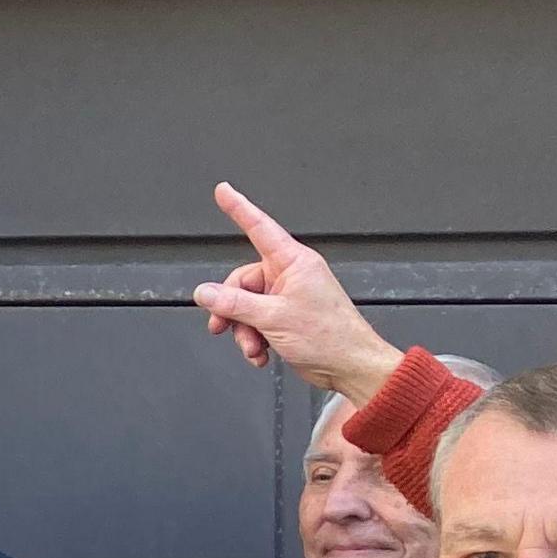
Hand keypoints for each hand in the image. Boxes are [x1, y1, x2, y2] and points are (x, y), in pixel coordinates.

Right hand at [193, 181, 403, 404]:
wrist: (351, 366)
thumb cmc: (331, 337)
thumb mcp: (272, 318)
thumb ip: (234, 304)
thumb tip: (205, 292)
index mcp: (294, 263)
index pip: (259, 228)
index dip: (239, 208)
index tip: (224, 191)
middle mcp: (291, 275)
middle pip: (242, 281)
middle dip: (231, 308)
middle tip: (224, 325)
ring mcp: (289, 296)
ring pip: (246, 305)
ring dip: (243, 329)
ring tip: (252, 347)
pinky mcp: (287, 316)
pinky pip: (256, 320)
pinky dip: (253, 338)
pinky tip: (260, 353)